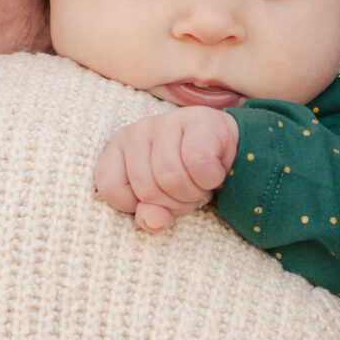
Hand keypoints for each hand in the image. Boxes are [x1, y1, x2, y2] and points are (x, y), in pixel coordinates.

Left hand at [94, 107, 238, 232]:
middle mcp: (136, 131)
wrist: (229, 150)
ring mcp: (165, 121)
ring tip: (201, 184)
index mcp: (118, 149)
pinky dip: (210, 178)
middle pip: (146, 188)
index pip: (110, 187)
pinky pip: (197, 162)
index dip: (138, 205)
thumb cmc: (188, 177)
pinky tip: (215, 172)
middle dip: (174, 202)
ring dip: (194, 192)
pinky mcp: (196, 119)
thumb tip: (151, 221)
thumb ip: (151, 217)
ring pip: (171, 176)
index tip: (159, 200)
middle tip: (189, 193)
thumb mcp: (165, 203)